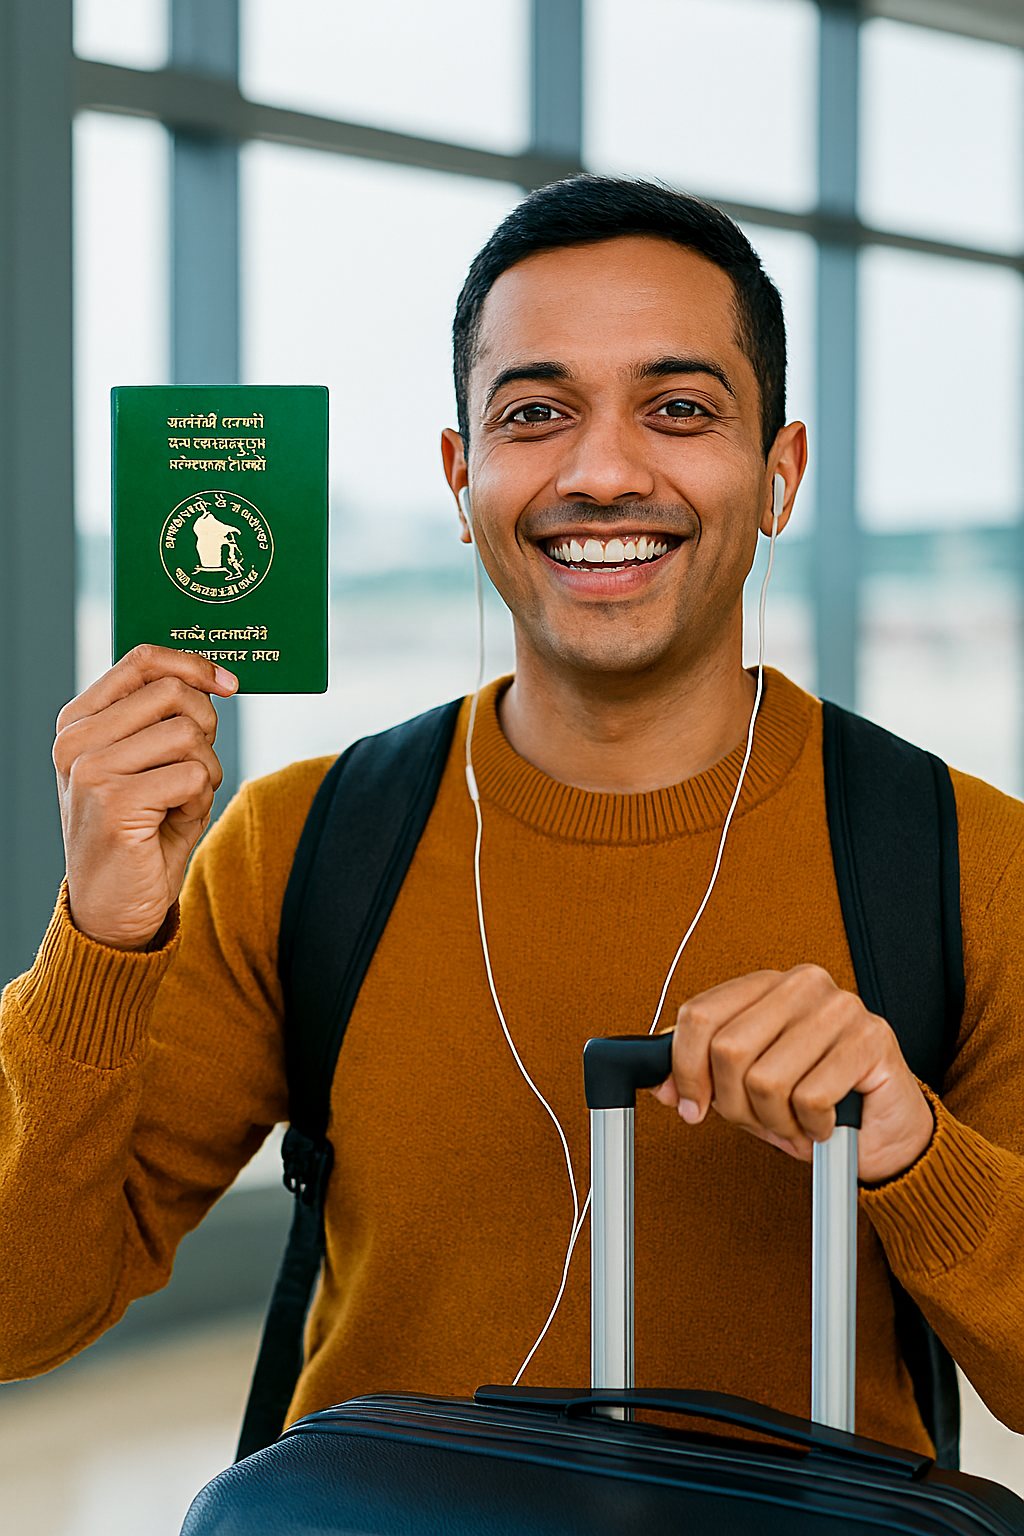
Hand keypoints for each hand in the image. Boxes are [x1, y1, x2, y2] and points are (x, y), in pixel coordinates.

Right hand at [53, 645, 238, 950]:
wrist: (112, 909)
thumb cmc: (139, 834)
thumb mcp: (147, 765)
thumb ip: (165, 719)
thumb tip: (217, 678)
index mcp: (78, 722)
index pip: (142, 661)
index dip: (194, 665)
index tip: (229, 684)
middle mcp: (76, 740)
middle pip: (174, 693)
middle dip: (206, 729)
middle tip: (197, 769)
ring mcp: (91, 770)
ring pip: (189, 735)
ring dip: (205, 771)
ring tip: (181, 802)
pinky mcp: (116, 802)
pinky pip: (194, 775)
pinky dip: (201, 800)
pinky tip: (175, 823)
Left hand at [651, 966, 934, 1183]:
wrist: (883, 1130)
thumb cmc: (812, 1101)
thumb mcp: (746, 1087)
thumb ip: (703, 1075)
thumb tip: (660, 1084)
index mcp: (765, 985)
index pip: (699, 1015)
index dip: (685, 1068)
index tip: (690, 1106)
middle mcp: (801, 984)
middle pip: (728, 1049)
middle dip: (735, 1104)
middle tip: (759, 1121)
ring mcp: (840, 1007)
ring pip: (767, 1080)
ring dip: (775, 1121)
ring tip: (794, 1123)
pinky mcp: (871, 1039)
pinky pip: (811, 1097)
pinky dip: (810, 1125)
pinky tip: (823, 1123)